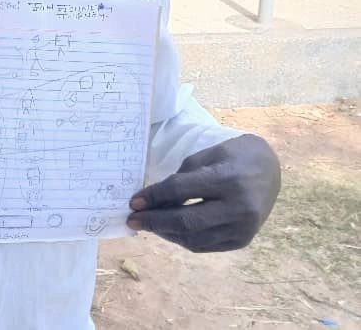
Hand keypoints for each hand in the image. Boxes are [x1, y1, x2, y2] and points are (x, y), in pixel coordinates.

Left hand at [127, 134, 280, 251]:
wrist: (270, 170)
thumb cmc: (233, 157)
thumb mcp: (206, 155)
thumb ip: (181, 177)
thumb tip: (152, 200)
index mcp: (228, 180)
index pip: (180, 191)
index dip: (153, 196)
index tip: (133, 201)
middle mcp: (238, 208)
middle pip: (186, 221)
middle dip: (154, 221)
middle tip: (132, 220)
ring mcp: (243, 229)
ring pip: (194, 239)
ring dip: (165, 233)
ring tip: (147, 223)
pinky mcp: (242, 241)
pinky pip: (205, 246)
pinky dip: (182, 239)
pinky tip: (167, 230)